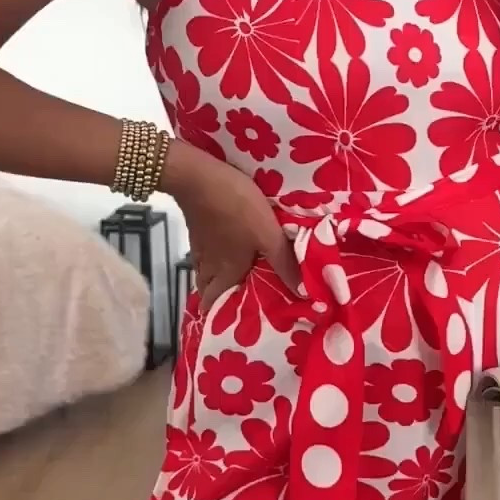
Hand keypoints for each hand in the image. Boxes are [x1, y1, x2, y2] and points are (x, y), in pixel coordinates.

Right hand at [169, 147, 301, 311]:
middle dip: (220, 299)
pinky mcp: (197, 229)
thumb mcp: (267, 235)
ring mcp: (200, 247)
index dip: (222, 316)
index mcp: (226, 272)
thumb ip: (284, 263)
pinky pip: (205, 254)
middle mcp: (209, 265)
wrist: (199, 176)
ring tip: (235, 279)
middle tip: (240, 301)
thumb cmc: (236, 208)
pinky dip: (214, 258)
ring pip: (205, 272)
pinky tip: (226, 251)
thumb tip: (302, 294)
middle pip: (209, 290)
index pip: (215, 305)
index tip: (236, 323)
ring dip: (216, 279)